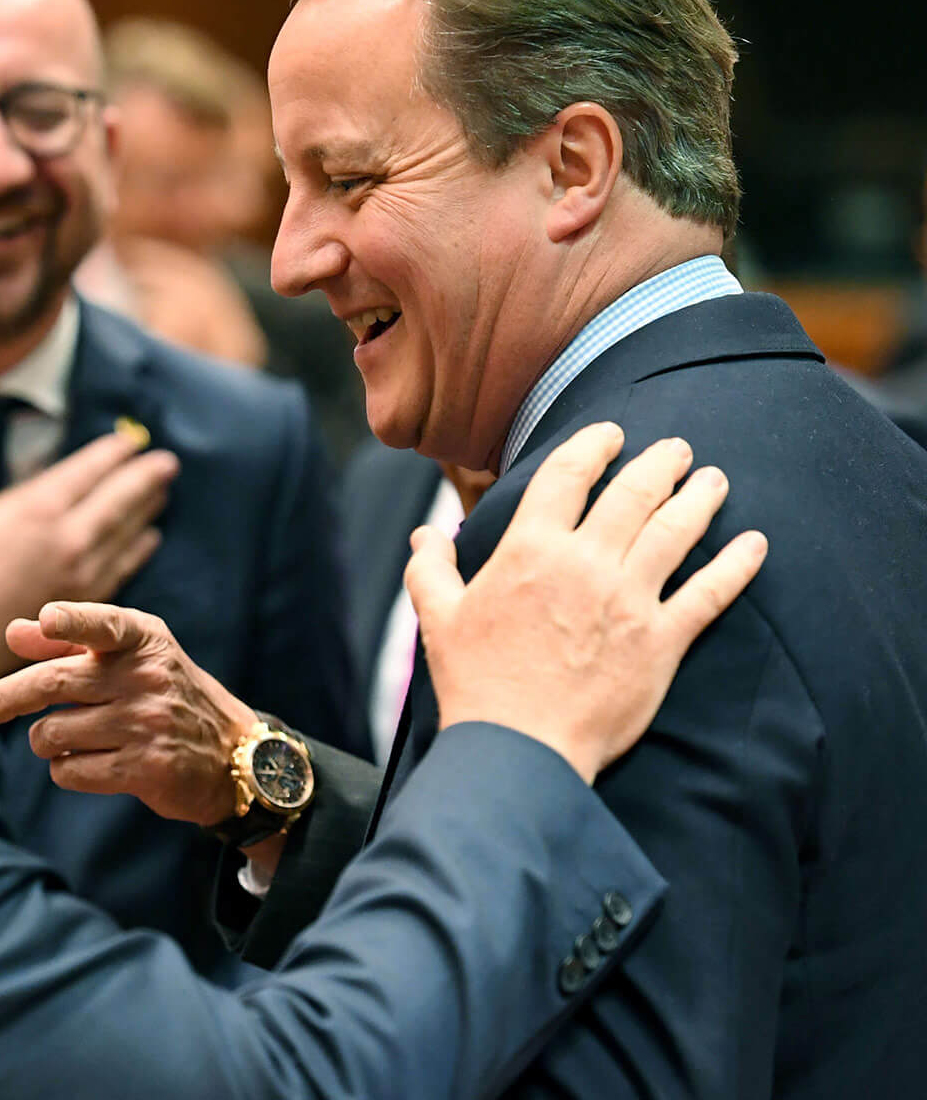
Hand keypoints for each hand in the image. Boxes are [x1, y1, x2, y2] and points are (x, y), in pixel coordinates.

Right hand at [0, 432, 176, 693]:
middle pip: (118, 499)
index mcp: (38, 509)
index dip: (111, 454)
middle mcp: (67, 537)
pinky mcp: (85, 600)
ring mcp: (81, 571)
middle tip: (167, 463)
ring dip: (147, 508)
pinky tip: (149, 536)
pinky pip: (122, 566)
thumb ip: (21, 497)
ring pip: (126, 532)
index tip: (128, 441)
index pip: (87, 471)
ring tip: (162, 491)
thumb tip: (54, 481)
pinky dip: (138, 548)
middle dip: (144, 477)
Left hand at [0, 602, 254, 825]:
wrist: (231, 753)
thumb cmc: (163, 693)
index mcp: (142, 640)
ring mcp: (148, 724)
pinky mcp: (146, 768)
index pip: (105, 624)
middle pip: (53, 684)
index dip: (73, 621)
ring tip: (62, 738)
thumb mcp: (128, 656)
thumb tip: (13, 633)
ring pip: (54, 732)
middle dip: (8, 697)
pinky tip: (82, 762)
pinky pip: (71, 770)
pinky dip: (64, 768)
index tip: (47, 620)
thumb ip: (69, 640)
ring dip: (44, 740)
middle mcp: (147, 677)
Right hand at [412, 422, 767, 782]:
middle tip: (677, 449)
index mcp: (530, 549)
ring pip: (676, 530)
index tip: (611, 434)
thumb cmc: (475, 681)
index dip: (593, 445)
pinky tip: (755, 544)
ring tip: (715, 479)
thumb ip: (432, 568)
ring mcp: (629, 600)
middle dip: (660, 462)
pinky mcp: (662, 641)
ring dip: (701, 497)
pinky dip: (738, 565)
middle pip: (634, 492)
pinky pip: (710, 593)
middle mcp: (585, 563)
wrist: (518, 747)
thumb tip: (426, 534)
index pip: (568, 474)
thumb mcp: (438, 617)